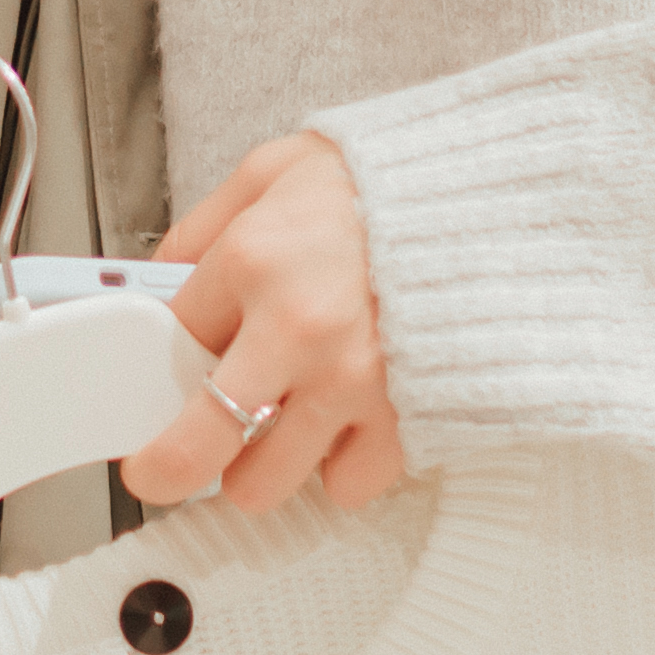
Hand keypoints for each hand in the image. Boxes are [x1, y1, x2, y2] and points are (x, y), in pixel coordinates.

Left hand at [122, 136, 410, 515]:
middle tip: (168, 464)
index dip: (162, 363)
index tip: (162, 378)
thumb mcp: (275, 169)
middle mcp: (296, 330)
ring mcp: (352, 381)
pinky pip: (347, 484)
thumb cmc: (386, 185)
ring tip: (273, 431)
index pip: (168, 343)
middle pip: (195, 448)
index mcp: (253, 260)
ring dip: (259, 466)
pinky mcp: (404, 415)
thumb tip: (163, 276)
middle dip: (172, 464)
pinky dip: (339, 465)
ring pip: (263, 484)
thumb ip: (208, 223)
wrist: (492, 194)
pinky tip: (341, 425)